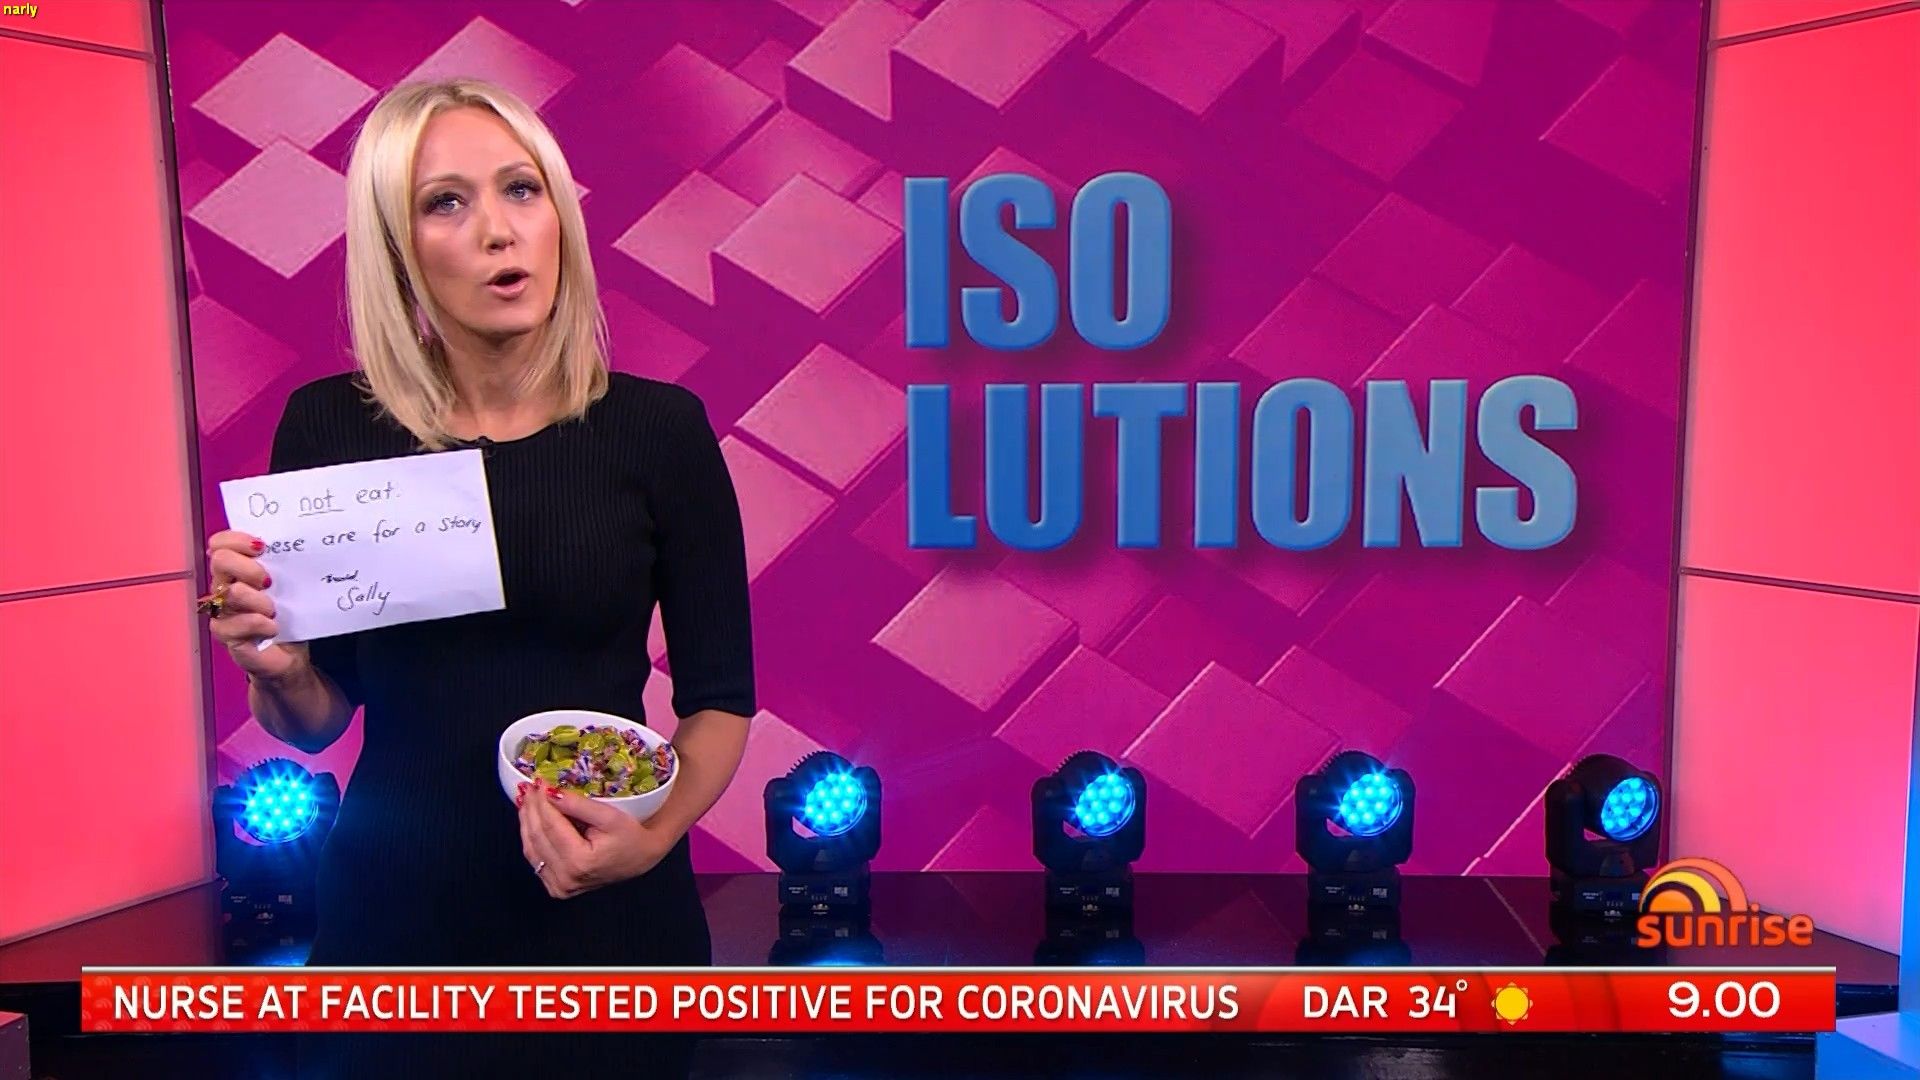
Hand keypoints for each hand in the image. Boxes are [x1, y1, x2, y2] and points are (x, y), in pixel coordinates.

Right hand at [205, 530, 299, 681]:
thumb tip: (296, 541)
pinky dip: (259, 624)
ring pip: (232, 593)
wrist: (290, 655)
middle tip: (270, 581)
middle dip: (249, 567)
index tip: (263, 546)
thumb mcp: (289, 585)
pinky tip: (273, 628)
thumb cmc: (287, 615)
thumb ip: (284, 564)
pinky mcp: (227, 636)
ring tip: (275, 610)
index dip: (237, 540)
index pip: (220, 543)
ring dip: (259, 600)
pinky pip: (235, 624)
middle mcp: (224, 587)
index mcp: (236, 570)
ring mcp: (222, 612)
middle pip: (221, 561)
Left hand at [516, 781, 679, 898]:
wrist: (640, 859)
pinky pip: (536, 860)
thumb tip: (549, 791)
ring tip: (527, 799)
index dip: (542, 801)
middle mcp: (566, 879)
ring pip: (531, 849)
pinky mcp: (556, 887)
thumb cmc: (631, 837)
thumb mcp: (610, 816)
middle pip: (538, 836)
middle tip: (528, 786)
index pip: (551, 826)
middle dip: (531, 809)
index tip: (538, 781)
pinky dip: (531, 838)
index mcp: (580, 862)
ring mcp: (559, 886)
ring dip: (526, 822)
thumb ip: (579, 805)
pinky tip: (531, 819)